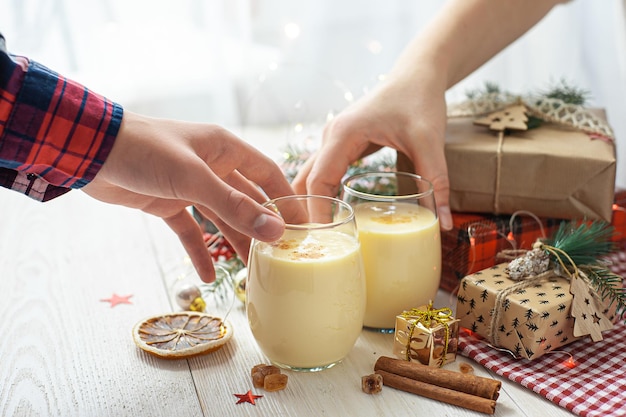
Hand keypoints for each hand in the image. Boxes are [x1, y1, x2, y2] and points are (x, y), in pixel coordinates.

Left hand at [82, 111, 293, 281]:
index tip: (303, 227)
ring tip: (252, 272)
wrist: (89, 151)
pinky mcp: (167, 203)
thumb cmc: (146, 151)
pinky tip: (208, 275)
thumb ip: (234, 206)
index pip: (268, 175)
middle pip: (246, 201)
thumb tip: (275, 231)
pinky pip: (190, 231)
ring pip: (221, 219)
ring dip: (234, 243)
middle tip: (280, 257)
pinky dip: (199, 251)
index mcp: (224, 149)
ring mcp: (189, 186)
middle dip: (261, 228)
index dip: (286, 200)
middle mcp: (212, 167)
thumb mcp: (194, 179)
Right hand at [291, 78, 452, 229]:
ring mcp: (334, 139)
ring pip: (309, 177)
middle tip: (314, 248)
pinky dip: (321, 194)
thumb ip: (436, 181)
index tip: (323, 242)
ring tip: (318, 239)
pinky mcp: (343, 143)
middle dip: (306, 213)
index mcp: (342, 134)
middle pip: (305, 181)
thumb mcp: (430, 140)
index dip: (317, 213)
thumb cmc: (420, 99)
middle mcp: (331, 136)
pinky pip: (323, 172)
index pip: (318, 181)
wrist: (419, 73)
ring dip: (310, 204)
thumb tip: (442, 224)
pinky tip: (330, 215)